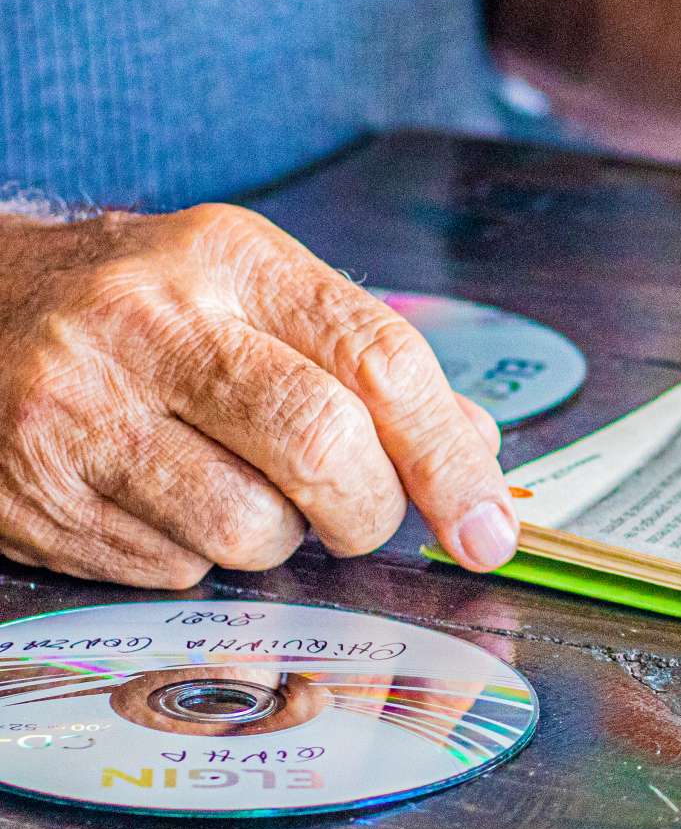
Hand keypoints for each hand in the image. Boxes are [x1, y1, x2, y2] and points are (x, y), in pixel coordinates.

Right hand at [0, 205, 515, 587]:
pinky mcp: (33, 492)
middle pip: (323, 447)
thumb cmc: (142, 306)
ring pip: (249, 529)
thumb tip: (474, 448)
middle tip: (361, 518)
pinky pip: (172, 568)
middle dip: (371, 511)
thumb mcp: (255, 291)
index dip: (451, 459)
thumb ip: (367, 362)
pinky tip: (168, 503)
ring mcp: (80, 410)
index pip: (380, 360)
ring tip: (244, 493)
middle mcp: (149, 324)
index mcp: (230, 259)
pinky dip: (198, 557)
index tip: (487, 524)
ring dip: (278, 541)